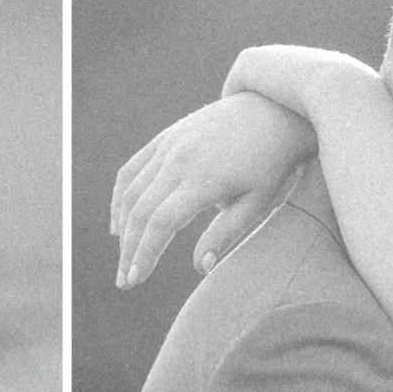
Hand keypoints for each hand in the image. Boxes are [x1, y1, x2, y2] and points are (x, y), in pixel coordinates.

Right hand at [111, 92, 313, 287]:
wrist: (274, 110)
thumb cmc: (271, 163)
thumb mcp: (258, 202)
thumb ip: (226, 234)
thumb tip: (200, 267)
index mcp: (204, 179)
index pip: (161, 224)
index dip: (144, 254)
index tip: (135, 280)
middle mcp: (179, 159)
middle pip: (140, 211)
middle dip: (129, 250)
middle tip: (125, 281)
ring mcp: (169, 144)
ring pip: (131, 192)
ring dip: (123, 229)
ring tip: (125, 258)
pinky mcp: (165, 137)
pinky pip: (131, 169)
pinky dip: (120, 197)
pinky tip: (119, 224)